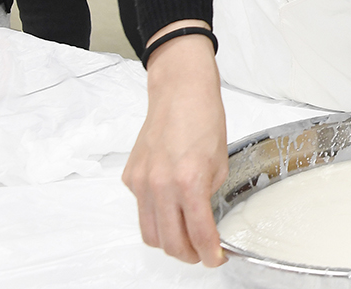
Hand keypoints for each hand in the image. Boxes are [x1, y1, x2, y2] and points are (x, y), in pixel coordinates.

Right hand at [121, 25, 228, 266]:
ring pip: (149, 232)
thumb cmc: (205, 119)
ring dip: (168, 242)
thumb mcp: (220, 162)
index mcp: (189, 180)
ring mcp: (141, 182)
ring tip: (186, 239)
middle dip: (187, 254)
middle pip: (169, 241)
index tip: (216, 259)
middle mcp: (160, 185)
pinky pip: (141, 210)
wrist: (180, 92)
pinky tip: (171, 210)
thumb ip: (209, 194)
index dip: (209, 252)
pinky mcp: (130, 177)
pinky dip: (156, 218)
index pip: (199, 231)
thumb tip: (204, 219)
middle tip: (202, 254)